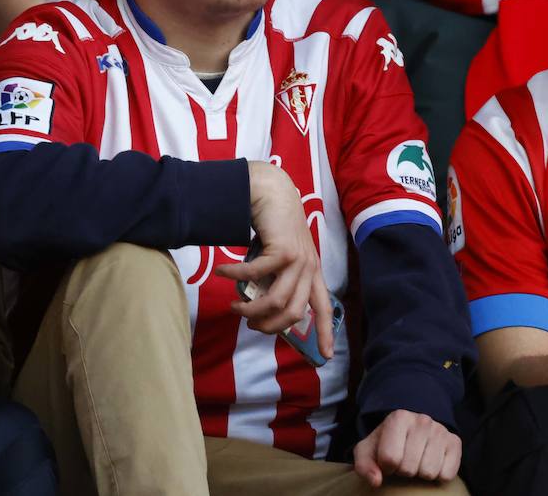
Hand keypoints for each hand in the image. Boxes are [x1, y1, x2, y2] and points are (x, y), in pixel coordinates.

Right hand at [215, 161, 333, 360]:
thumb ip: (277, 278)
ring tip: (233, 306)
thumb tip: (260, 306)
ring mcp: (298, 259)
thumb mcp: (281, 256)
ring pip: (276, 301)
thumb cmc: (273, 225)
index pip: (324, 308)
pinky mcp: (283, 249)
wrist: (272, 191)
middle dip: (268, 326)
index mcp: (312, 273)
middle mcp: (309, 268)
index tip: (326, 357)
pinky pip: (255, 275)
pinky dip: (235, 277)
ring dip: (251, 308)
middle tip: (248, 321)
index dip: (326, 333)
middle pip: (294, 314)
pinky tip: (221, 272)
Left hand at [353, 410, 460, 484]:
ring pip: (428, 472)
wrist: (410, 433)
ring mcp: (441, 430)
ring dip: (420, 473)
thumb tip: (376, 481)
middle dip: (403, 471)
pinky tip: (431, 462)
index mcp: (398, 418)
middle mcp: (422, 420)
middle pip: (409, 468)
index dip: (386, 467)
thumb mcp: (368, 452)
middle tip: (404, 461)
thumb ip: (364, 466)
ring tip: (416, 461)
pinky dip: (438, 475)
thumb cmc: (386, 444)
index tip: (388, 461)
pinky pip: (447, 474)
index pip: (390, 458)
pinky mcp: (455, 442)